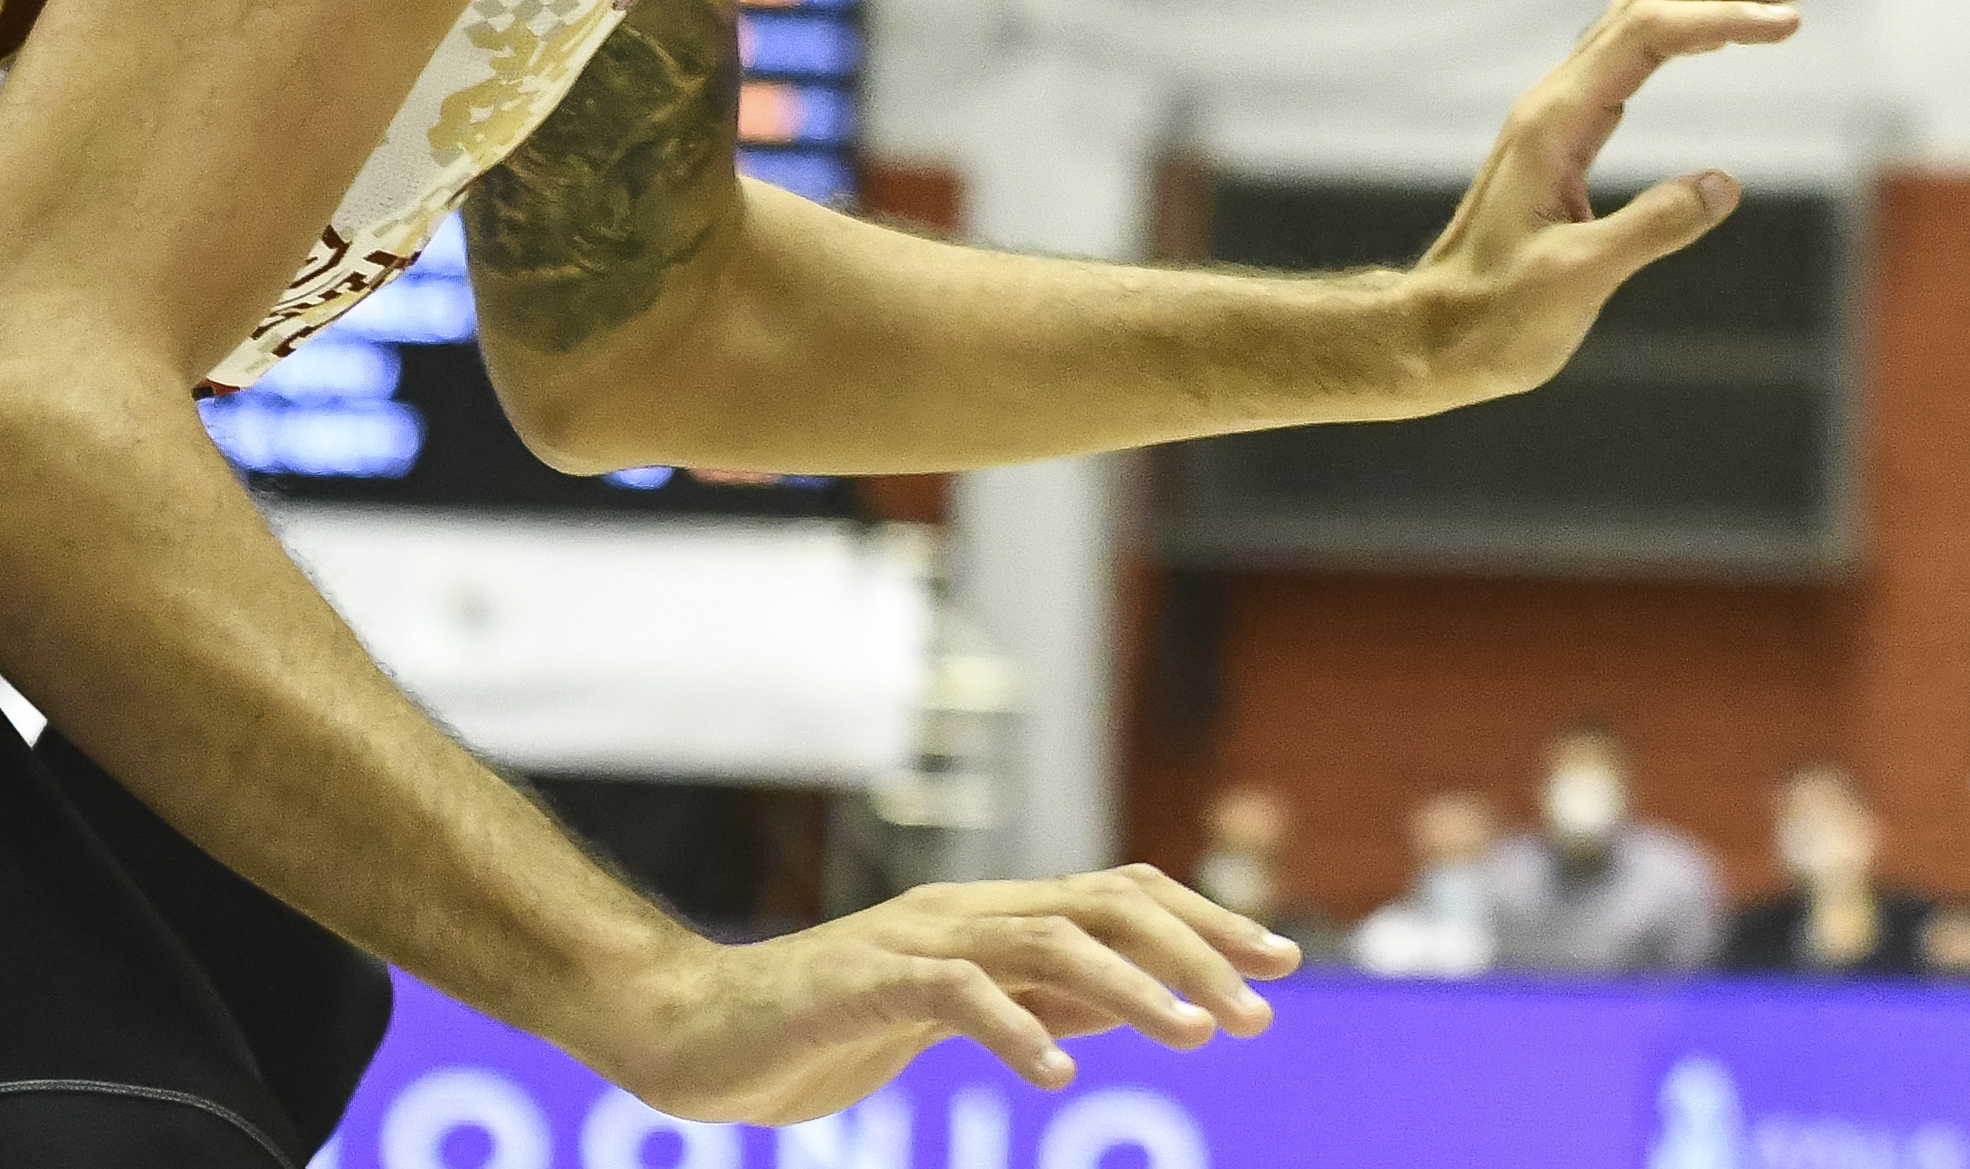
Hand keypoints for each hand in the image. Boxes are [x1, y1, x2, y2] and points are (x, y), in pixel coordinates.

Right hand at [581, 866, 1297, 1124]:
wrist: (691, 1031)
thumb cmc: (821, 1027)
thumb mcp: (952, 1013)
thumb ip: (1038, 998)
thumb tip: (1138, 1002)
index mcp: (993, 916)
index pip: (1123, 895)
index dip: (1205, 922)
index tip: (1278, 964)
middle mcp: (968, 911)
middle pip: (1108, 906)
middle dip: (1195, 952)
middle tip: (1260, 1010)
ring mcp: (918, 938)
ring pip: (1052, 942)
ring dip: (1134, 989)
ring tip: (1194, 1036)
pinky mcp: (866, 981)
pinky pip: (957, 994)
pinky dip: (1016, 1029)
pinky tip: (1060, 1074)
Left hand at [1405, 0, 1813, 407]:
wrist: (1434, 336)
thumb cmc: (1497, 317)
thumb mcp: (1576, 281)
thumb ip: (1650, 229)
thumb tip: (1724, 183)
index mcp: (1555, 122)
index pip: (1648, 35)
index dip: (1722, 19)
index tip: (1790, 24)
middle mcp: (1553, 101)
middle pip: (1645, 9)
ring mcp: (1557, 113)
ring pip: (1634, 23)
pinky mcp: (1565, 134)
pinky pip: (1627, 55)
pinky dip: (1680, 28)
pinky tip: (1711, 31)